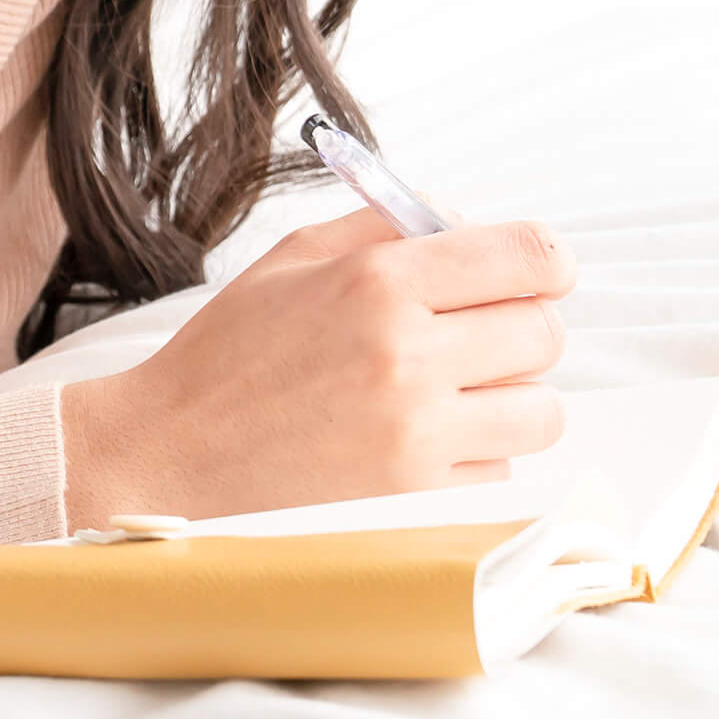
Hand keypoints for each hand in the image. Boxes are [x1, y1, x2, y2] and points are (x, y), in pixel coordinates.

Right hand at [56, 205, 572, 521]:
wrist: (171, 452)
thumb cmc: (229, 352)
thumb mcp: (294, 258)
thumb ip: (386, 227)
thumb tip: (468, 223)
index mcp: (378, 279)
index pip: (527, 257)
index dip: (546, 262)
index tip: (537, 274)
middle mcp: (407, 352)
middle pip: (544, 332)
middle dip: (522, 327)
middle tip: (480, 334)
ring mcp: (416, 431)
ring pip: (540, 410)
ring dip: (511, 399)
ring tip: (457, 393)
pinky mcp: (417, 495)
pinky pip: (500, 468)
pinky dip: (475, 453)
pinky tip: (419, 439)